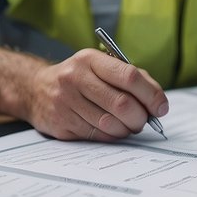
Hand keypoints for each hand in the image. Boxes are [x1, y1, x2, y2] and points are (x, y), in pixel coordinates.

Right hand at [26, 49, 169, 140]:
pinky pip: (97, 136)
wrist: (34, 89)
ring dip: (127, 129)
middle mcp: (75, 78)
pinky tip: (113, 130)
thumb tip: (158, 103)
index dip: (151, 95)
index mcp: (90, 60)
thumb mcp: (100, 67)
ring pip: (110, 124)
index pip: (129, 77)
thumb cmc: (79, 78)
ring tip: (129, 125)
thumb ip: (131, 79)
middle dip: (140, 117)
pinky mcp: (60, 124)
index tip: (161, 107)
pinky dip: (112, 136)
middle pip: (122, 104)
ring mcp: (65, 102)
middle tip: (144, 121)